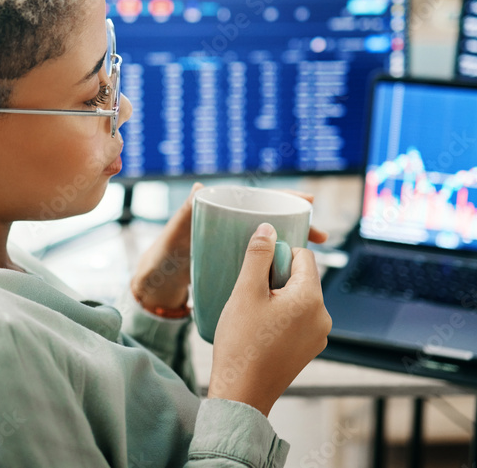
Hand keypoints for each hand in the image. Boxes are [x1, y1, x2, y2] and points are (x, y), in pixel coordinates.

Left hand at [130, 185, 329, 311]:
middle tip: (320, 237)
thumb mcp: (175, 234)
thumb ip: (184, 214)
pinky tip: (294, 277)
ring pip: (271, 243)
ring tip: (312, 257)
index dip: (285, 199)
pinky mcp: (237, 268)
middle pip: (272, 221)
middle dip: (298, 225)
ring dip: (293, 247)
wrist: (156, 287)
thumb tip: (199, 189)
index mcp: (222, 211)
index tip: (308, 201)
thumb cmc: (163, 256)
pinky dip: (281, 266)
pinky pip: (264, 263)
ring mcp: (236, 248)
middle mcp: (232, 226)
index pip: (259, 200)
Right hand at [206, 223, 331, 416]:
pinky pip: (299, 320)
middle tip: (252, 295)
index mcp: (311, 299)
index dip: (279, 256)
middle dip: (278, 278)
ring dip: (279, 298)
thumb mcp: (245, 292)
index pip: (304, 257)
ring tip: (254, 315)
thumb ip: (258, 256)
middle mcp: (323, 317)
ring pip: (300, 299)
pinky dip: (282, 317)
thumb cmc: (241, 343)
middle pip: (303, 278)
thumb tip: (268, 228)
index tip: (257, 271)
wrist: (242, 394)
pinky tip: (260, 330)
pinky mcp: (310, 350)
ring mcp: (319, 336)